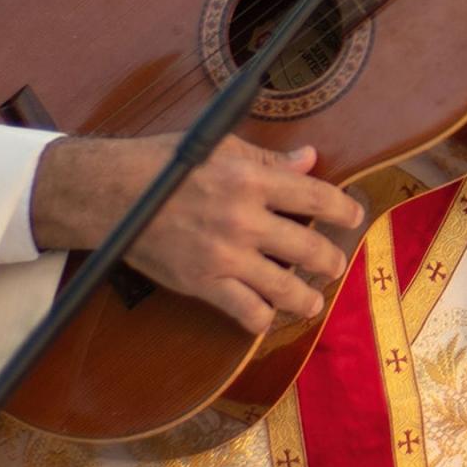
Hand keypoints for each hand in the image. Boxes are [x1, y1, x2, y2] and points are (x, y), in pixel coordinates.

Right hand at [31, 133, 364, 333]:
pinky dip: (263, 318)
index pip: (316, 197)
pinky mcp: (203, 283)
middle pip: (310, 249)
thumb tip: (310, 159)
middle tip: (334, 264)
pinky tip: (267, 312)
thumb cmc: (164, 165)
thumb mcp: (221, 148)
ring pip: (287, 289)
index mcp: (250, 179)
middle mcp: (243, 219)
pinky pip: (248, 313)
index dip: (344, 209)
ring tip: (311, 299)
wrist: (111, 194)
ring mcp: (224, 255)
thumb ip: (269, 160)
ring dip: (308, 298)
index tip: (355, 215)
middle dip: (331, 261)